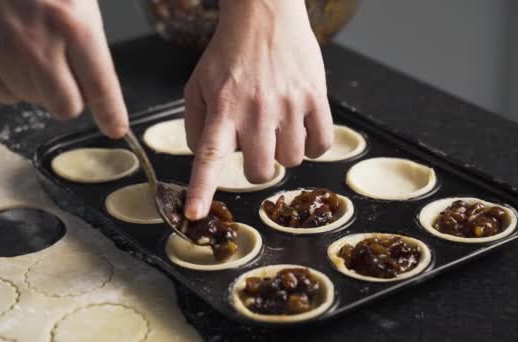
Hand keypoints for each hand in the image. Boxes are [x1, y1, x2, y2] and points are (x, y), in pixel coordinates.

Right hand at [0, 0, 127, 137]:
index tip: (116, 128)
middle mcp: (37, 44)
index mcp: (72, 24)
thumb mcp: (77, 0)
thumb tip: (97, 90)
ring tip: (29, 48)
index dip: (111, 113)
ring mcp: (1, 53)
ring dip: (38, 85)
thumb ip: (88, 43)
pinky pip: (3, 95)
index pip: (100, 85)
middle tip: (64, 72)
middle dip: (71, 97)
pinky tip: (7, 52)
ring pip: (34, 101)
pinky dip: (10, 81)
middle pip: (66, 106)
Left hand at [183, 0, 332, 219]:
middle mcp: (255, 110)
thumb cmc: (229, 52)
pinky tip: (303, 129)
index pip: (208, 157)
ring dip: (285, 153)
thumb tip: (204, 157)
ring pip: (293, 160)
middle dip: (258, 168)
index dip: (202, 190)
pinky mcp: (314, 97)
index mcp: (222, 108)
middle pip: (260, 171)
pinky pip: (322, 144)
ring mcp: (288, 105)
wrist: (264, 15)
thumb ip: (195, 125)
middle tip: (257, 146)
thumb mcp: (196, 85)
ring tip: (279, 128)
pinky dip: (314, 146)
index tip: (195, 215)